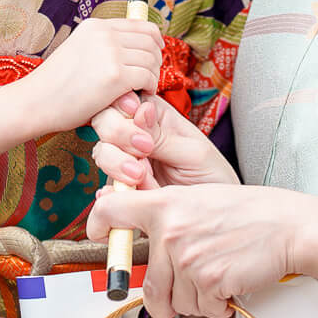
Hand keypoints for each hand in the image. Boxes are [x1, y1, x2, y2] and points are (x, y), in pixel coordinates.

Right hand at [0, 18, 161, 159]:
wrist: (35, 102)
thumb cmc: (55, 85)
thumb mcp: (79, 51)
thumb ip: (103, 47)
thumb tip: (133, 50)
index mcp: (96, 26)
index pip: (141, 25)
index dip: (154, 41)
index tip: (153, 56)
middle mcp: (104, 34)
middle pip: (150, 40)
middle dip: (155, 60)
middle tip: (149, 77)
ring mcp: (110, 53)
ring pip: (151, 59)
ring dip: (152, 76)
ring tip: (142, 89)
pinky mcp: (114, 76)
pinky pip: (147, 78)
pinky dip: (149, 88)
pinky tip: (139, 96)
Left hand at [87, 182, 317, 317]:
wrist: (286, 226)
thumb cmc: (247, 213)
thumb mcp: (198, 198)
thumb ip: (166, 215)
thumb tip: (139, 237)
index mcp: (164, 205)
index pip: (112, 210)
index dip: (98, 224)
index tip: (98, 234)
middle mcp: (170, 232)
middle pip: (147, 285)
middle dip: (167, 295)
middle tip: (189, 282)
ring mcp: (188, 259)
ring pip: (174, 302)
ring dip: (196, 299)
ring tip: (217, 275)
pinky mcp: (208, 282)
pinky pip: (202, 310)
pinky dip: (216, 304)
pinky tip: (229, 282)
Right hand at [90, 94, 236, 189]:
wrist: (214, 220)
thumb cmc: (211, 177)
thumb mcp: (194, 152)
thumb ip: (163, 135)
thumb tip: (140, 110)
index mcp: (155, 116)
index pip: (125, 97)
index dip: (124, 105)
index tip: (139, 118)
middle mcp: (136, 135)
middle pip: (105, 120)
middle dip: (117, 133)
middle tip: (144, 151)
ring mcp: (126, 161)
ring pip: (103, 152)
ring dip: (116, 162)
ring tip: (141, 177)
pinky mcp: (122, 188)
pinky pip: (107, 186)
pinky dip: (112, 191)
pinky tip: (126, 193)